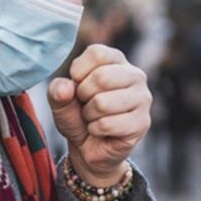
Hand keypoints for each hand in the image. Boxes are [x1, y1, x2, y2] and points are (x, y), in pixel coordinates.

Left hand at [48, 44, 151, 185]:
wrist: (89, 147)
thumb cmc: (77, 116)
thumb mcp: (60, 101)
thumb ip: (57, 91)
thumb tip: (66, 88)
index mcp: (116, 60)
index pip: (97, 54)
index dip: (78, 72)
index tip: (77, 85)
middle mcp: (135, 75)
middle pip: (101, 77)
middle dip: (83, 96)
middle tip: (86, 104)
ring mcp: (142, 99)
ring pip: (103, 103)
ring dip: (89, 115)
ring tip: (94, 117)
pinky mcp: (142, 123)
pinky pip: (107, 125)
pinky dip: (95, 130)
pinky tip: (101, 130)